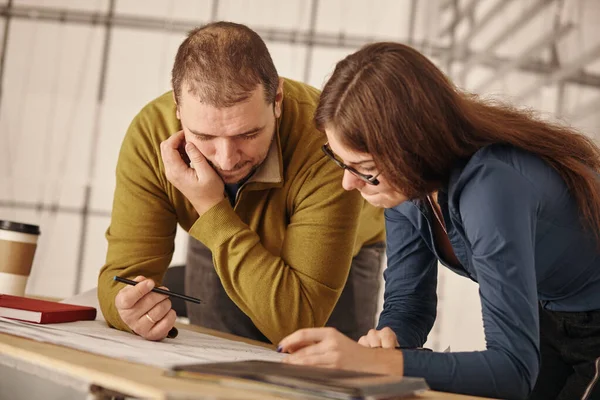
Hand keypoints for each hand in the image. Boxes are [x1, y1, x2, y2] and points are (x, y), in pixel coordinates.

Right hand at [114, 275, 176, 340]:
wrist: (136, 316)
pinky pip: (167, 323)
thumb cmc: (136, 299)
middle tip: (165, 291)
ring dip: (166, 303)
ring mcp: (140, 328)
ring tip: (164, 302)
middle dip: (160, 293)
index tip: (151, 283)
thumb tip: (146, 281)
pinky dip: (171, 314)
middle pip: (148, 302)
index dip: (141, 289)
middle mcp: (129, 318)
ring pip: (160, 311)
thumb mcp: (133, 288)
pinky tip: (167, 312)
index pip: (128, 298)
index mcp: (122, 304)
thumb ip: (139, 282)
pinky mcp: (152, 335)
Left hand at [160, 130, 224, 215]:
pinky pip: (172, 158)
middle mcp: (170, 172)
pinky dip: (180, 151)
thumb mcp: (207, 173)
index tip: (189, 133)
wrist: (209, 207)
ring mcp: (172, 173)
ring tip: (193, 144)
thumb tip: (189, 143)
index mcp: (176, 171)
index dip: (176, 137)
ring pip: (168, 152)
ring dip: (178, 145)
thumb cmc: (211, 191)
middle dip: (176, 139)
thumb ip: (197, 157)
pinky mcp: (175, 175)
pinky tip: (192, 152)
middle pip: (165, 147)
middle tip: (191, 137)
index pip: (168, 147)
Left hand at [278, 327, 403, 375]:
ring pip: (307, 363)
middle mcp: (332, 344)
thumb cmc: (353, 353)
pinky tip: (300, 374)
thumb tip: (292, 347)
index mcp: (331, 333)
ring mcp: (334, 358)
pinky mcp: (337, 371)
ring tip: (287, 368)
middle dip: (289, 357)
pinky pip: (316, 373)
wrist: (375, 363)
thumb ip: (316, 342)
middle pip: (303, 351)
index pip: (304, 334)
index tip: (281, 346)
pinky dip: (305, 373)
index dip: (289, 340)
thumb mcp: (335, 340)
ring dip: (294, 366)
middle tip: (281, 361)